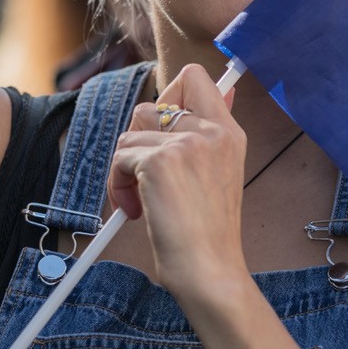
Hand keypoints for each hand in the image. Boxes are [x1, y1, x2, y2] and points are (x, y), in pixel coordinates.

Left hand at [108, 64, 246, 296]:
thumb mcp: (222, 172)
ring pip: (132, 130)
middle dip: (141, 139)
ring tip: (141, 198)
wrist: (209, 271)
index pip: (196, 77)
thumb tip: (224, 91)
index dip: (172, 94)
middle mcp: (211, 130)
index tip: (167, 129)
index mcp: (229, 132)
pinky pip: (121, 157)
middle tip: (148, 173)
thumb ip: (211, 132)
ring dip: (126, 165)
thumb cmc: (209, 232)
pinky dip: (119, 185)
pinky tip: (135, 210)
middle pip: (153, 103)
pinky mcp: (160, 160)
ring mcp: (186, 142)